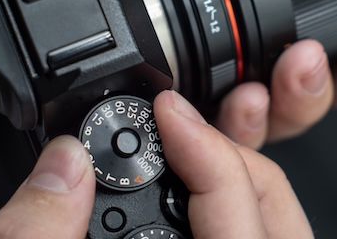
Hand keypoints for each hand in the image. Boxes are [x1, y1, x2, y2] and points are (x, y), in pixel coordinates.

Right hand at [0, 90, 312, 237]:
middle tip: (186, 121)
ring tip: (212, 128)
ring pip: (274, 216)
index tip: (168, 109)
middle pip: (275, 201)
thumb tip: (61, 166)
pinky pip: (250, 229)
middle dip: (235, 145)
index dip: (206, 145)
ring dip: (244, 161)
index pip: (243, 205)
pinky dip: (230, 194)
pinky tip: (203, 171)